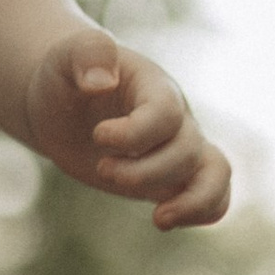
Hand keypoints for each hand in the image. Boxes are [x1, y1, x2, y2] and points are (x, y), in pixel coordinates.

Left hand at [24, 35, 231, 230]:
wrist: (61, 102)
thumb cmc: (64, 76)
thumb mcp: (65, 55)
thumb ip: (88, 53)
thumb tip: (102, 82)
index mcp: (154, 86)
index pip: (166, 113)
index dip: (135, 133)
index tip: (98, 135)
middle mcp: (175, 117)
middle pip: (186, 150)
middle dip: (143, 172)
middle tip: (101, 168)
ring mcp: (176, 147)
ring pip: (213, 174)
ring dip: (189, 202)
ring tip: (158, 220)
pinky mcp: (169, 176)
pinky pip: (211, 194)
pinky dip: (203, 212)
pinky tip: (166, 221)